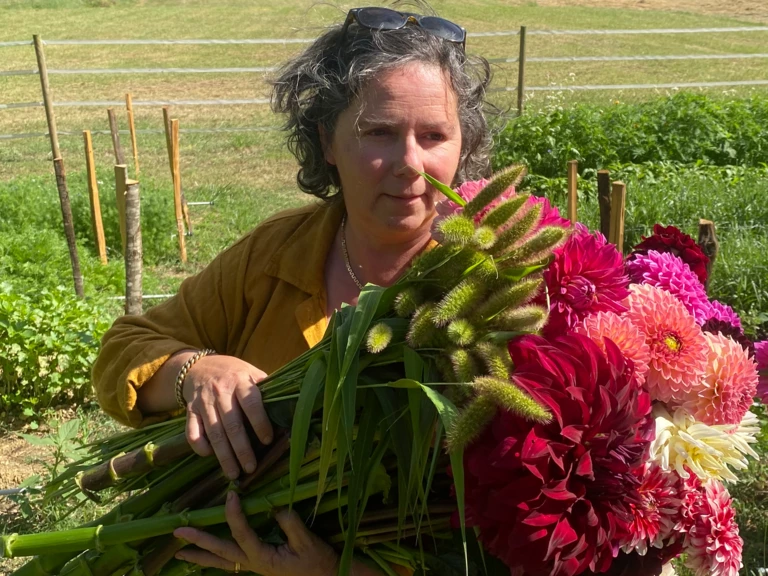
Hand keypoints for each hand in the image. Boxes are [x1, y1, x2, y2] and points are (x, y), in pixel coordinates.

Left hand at [174, 491, 338, 575]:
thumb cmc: (317, 562)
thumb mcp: (307, 542)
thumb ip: (290, 524)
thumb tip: (274, 508)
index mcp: (262, 558)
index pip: (241, 534)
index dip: (234, 514)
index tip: (232, 494)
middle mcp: (252, 564)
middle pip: (219, 553)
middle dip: (198, 542)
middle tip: (178, 533)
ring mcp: (253, 566)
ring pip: (220, 562)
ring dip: (200, 556)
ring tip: (180, 553)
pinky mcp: (258, 564)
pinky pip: (230, 562)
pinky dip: (215, 559)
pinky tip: (207, 556)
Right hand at [183, 354, 273, 479]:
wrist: (198, 367)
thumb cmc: (232, 374)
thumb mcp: (250, 372)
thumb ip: (263, 388)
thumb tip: (288, 407)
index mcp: (240, 381)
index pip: (251, 403)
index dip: (260, 422)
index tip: (268, 440)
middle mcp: (221, 392)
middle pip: (232, 424)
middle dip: (242, 449)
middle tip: (251, 468)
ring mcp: (204, 402)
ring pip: (214, 432)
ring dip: (224, 455)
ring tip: (233, 473)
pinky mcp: (190, 411)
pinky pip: (192, 431)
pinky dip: (199, 445)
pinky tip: (209, 455)